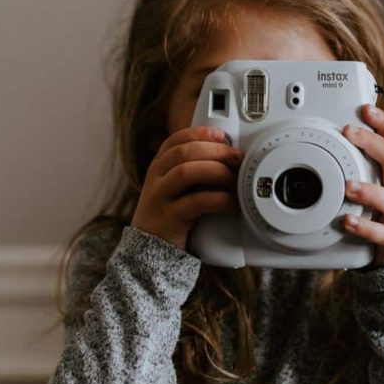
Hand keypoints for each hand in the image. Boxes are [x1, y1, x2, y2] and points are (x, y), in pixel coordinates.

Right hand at [131, 126, 243, 249]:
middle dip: (215, 151)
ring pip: (186, 172)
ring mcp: (160, 197)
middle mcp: (156, 178)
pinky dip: (218, 199)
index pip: (176, 140)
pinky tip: (230, 204)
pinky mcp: (169, 218)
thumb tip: (226, 155)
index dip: (200, 133)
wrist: (147, 249)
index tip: (222, 136)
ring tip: (233, 179)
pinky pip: (196, 202)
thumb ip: (192, 170)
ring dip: (216, 171)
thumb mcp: (174, 187)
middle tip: (236, 158)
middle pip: (184, 152)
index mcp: (158, 166)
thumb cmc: (169, 214)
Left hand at [340, 104, 383, 266]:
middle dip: (372, 144)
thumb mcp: (373, 180)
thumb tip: (337, 133)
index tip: (366, 109)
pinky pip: (383, 232)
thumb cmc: (381, 209)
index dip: (383, 123)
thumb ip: (359, 160)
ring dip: (369, 190)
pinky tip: (348, 221)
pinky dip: (366, 227)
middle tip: (350, 133)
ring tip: (348, 186)